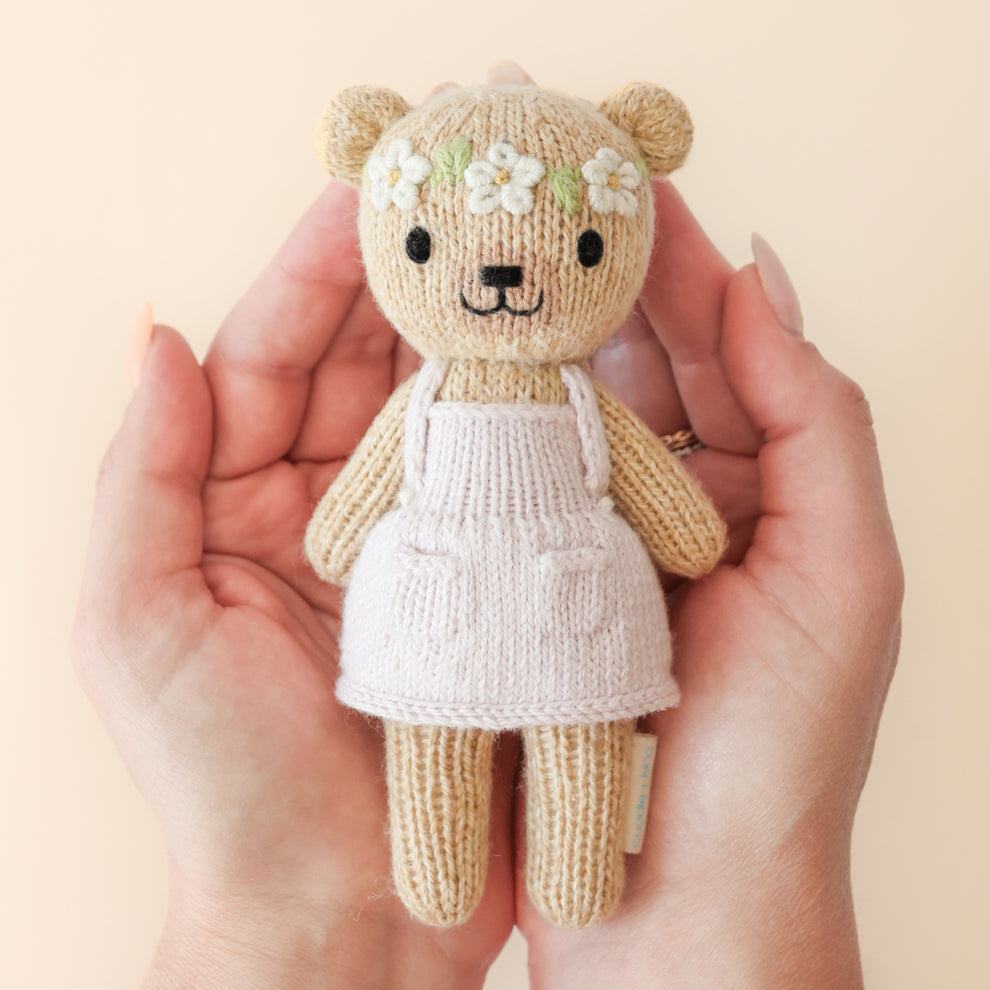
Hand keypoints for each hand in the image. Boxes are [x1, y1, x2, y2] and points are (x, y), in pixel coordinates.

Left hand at [72, 181, 513, 989]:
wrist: (344, 917)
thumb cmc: (223, 789)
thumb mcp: (138, 628)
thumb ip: (141, 478)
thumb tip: (163, 337)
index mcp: (230, 507)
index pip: (268, 358)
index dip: (311, 274)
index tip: (364, 196)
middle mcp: (320, 510)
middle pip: (359, 367)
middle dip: (405, 281)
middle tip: (460, 203)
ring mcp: (407, 541)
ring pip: (437, 413)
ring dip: (472, 337)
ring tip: (518, 261)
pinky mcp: (478, 582)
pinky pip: (497, 483)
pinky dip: (523, 425)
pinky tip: (560, 367)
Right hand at [519, 183, 902, 987]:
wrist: (676, 903)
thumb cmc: (776, 759)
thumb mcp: (846, 578)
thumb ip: (819, 420)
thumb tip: (768, 279)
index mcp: (763, 491)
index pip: (719, 349)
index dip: (681, 265)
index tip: (632, 188)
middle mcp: (680, 505)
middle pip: (635, 367)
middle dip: (595, 285)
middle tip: (542, 209)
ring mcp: (600, 540)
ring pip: (568, 417)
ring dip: (536, 346)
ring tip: (493, 270)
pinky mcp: (534, 583)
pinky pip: (515, 487)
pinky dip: (494, 432)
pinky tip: (461, 377)